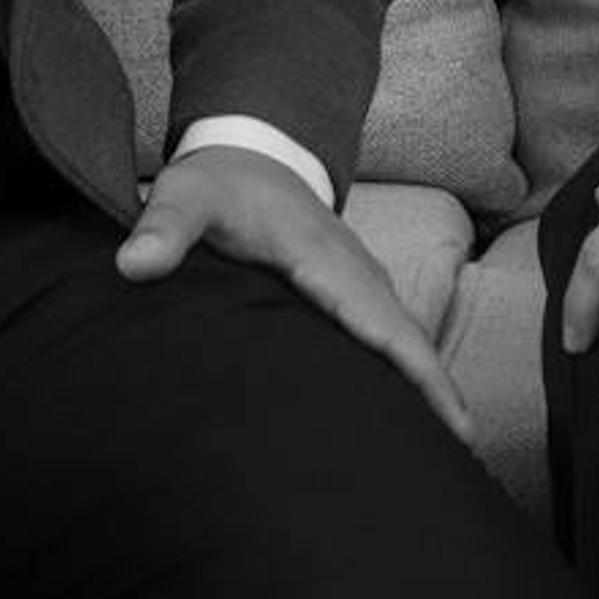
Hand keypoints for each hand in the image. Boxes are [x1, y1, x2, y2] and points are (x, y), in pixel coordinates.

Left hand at [119, 145, 476, 445]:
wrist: (247, 151)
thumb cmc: (216, 183)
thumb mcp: (185, 195)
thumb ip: (162, 228)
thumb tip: (133, 267)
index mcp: (317, 252)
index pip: (369, 312)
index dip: (404, 359)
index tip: (435, 403)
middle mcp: (351, 266)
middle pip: (404, 331)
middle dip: (436, 384)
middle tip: (464, 448)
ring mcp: (358, 277)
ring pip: (405, 334)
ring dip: (430, 381)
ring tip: (454, 445)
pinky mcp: (354, 289)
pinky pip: (393, 331)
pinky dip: (413, 367)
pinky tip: (419, 411)